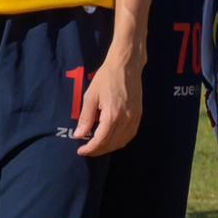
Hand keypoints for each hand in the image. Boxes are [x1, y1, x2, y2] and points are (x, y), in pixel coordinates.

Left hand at [71, 42, 141, 159]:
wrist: (126, 66)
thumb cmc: (105, 78)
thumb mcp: (90, 96)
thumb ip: (85, 118)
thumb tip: (79, 135)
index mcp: (112, 114)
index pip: (101, 140)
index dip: (90, 149)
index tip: (80, 151)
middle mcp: (126, 119)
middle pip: (112, 143)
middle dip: (98, 150)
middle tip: (86, 150)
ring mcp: (134, 118)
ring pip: (122, 141)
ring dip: (109, 147)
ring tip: (97, 146)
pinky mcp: (138, 115)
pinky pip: (130, 135)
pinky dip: (120, 141)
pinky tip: (111, 140)